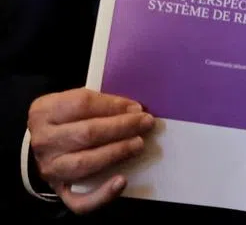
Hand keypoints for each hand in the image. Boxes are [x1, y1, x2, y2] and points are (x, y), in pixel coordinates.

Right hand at [27, 89, 154, 213]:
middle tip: (146, 123)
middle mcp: (43, 141)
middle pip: (86, 133)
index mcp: (45, 112)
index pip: (82, 104)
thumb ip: (100, 103)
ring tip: (139, 144)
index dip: (113, 105)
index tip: (137, 107)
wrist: (45, 145)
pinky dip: (102, 194)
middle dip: (121, 127)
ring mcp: (49, 168)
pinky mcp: (59, 191)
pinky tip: (122, 182)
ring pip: (84, 163)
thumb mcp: (74, 102)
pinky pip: (79, 200)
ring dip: (116, 152)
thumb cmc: (67, 118)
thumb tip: (133, 110)